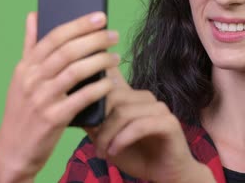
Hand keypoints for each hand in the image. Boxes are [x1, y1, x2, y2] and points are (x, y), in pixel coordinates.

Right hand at [0, 11, 118, 182]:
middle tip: (113, 35)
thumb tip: (34, 15)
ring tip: (115, 58)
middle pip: (68, 51)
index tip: (100, 17)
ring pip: (76, 71)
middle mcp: (32, 80)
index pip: (54, 36)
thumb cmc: (22, 110)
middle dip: (94, 39)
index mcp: (26, 66)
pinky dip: (98, 88)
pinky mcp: (53, 118)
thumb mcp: (21, 77)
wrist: (13, 149)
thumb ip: (30, 45)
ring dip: (100, 61)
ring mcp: (42, 99)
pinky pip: (81, 98)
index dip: (79, 24)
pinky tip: (110, 83)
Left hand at [86, 72, 215, 182]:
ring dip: (108, 135)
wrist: (165, 174)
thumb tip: (76, 108)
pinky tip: (114, 151)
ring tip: (103, 152)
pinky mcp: (168, 122)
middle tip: (95, 145)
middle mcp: (145, 97)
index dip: (97, 73)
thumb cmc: (136, 155)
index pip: (113, 73)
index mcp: (131, 97)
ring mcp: (158, 108)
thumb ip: (95, 122)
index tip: (81, 85)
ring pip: (123, 112)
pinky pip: (139, 125)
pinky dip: (122, 139)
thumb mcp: (107, 139)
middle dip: (98, 123)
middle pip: (113, 96)